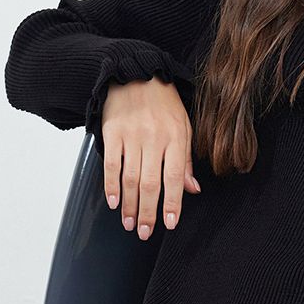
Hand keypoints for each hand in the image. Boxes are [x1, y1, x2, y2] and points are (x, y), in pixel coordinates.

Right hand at [100, 77, 201, 236]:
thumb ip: (186, 160)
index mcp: (176, 137)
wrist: (136, 72)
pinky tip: (114, 202)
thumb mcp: (184, 126)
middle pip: (150, 184)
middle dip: (147, 212)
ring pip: (130, 179)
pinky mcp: (112, 132)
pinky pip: (111, 164)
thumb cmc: (163, 103)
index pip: (174, 178)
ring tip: (129, 223)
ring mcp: (131, 135)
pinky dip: (111, 186)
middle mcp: (154, 138)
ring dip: (129, 205)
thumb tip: (192, 189)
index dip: (172, 204)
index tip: (169, 224)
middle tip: (144, 232)